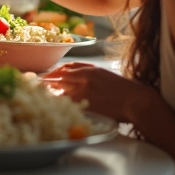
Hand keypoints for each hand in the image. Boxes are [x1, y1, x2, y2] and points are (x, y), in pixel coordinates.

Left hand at [40, 62, 156, 122]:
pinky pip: (67, 102)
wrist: (137, 101)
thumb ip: (90, 73)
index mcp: (90, 70)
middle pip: (59, 77)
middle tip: (37, 85)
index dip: (54, 72)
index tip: (47, 76)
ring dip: (50, 92)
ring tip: (41, 96)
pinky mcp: (85, 102)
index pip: (66, 68)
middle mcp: (84, 77)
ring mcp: (83, 90)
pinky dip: (59, 102)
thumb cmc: (125, 90)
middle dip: (47, 81)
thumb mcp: (106, 75)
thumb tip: (74, 74)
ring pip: (60, 89)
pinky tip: (52, 105)